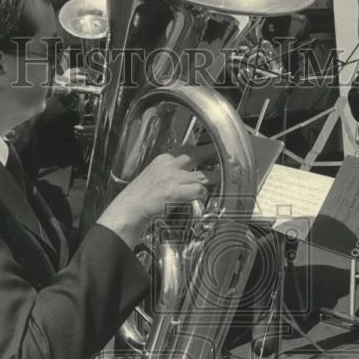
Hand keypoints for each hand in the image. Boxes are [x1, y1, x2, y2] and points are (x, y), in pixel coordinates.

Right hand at [97, 146, 216, 246]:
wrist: (128, 209)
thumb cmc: (142, 197)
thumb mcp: (155, 175)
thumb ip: (172, 172)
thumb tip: (191, 172)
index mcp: (163, 159)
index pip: (188, 148)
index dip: (203, 150)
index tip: (214, 150)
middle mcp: (169, 165)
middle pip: (198, 155)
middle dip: (214, 154)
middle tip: (230, 157)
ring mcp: (172, 178)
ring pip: (202, 175)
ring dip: (214, 179)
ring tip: (224, 180)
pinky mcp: (173, 192)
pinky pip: (197, 190)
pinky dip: (202, 194)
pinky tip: (202, 197)